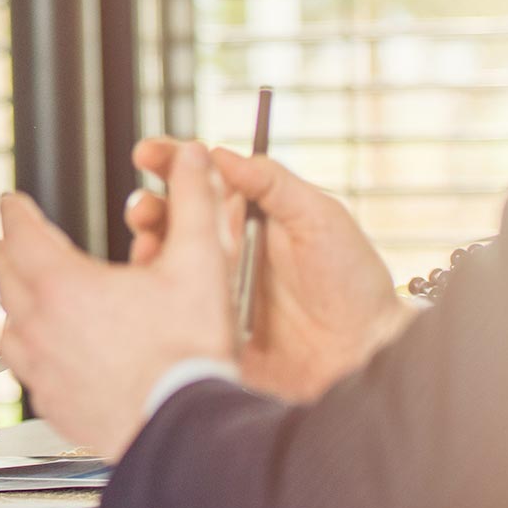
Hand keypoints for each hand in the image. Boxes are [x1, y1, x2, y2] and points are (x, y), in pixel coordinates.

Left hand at [0, 142, 233, 458]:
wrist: (185, 432)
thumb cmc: (190, 354)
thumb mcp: (200, 264)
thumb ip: (195, 201)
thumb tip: (194, 156)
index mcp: (63, 283)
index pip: (21, 232)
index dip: (16, 211)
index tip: (12, 202)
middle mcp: (39, 325)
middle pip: (6, 276)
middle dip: (8, 252)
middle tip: (8, 240)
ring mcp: (40, 368)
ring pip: (9, 324)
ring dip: (14, 302)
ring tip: (23, 293)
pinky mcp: (51, 403)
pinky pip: (24, 367)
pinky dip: (29, 347)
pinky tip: (45, 350)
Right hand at [126, 139, 414, 400]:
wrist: (365, 354)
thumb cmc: (352, 282)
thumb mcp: (320, 218)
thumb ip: (273, 184)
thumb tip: (221, 153)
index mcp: (249, 217)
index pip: (201, 181)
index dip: (170, 162)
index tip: (147, 154)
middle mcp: (225, 250)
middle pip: (171, 219)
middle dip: (147, 206)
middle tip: (143, 209)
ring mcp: (213, 289)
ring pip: (164, 261)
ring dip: (146, 247)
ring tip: (147, 246)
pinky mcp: (208, 328)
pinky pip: (171, 309)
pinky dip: (153, 295)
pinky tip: (153, 289)